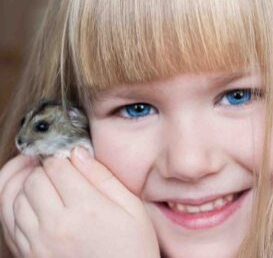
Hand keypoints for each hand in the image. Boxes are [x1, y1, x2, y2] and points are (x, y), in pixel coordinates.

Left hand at [0, 149, 159, 257]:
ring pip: (13, 196)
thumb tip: (79, 153)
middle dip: (43, 166)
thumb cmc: (131, 247)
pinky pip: (6, 220)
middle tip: (56, 166)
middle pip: (33, 179)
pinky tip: (26, 195)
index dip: (60, 155)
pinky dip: (11, 201)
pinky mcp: (28, 254)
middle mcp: (56, 225)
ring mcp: (38, 242)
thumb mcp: (131, 207)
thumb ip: (104, 177)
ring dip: (25, 180)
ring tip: (40, 175)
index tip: (67, 156)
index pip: (56, 166)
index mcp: (85, 208)